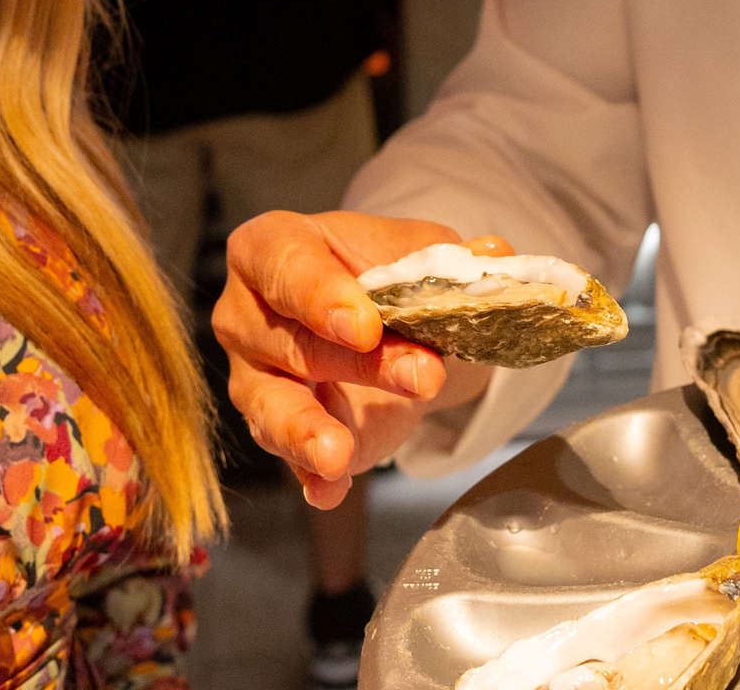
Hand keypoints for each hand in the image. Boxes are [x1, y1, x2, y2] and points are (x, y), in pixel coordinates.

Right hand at [212, 210, 508, 507]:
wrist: (384, 322)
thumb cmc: (380, 273)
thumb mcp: (415, 252)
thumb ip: (447, 255)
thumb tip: (493, 254)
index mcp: (270, 249)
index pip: (281, 264)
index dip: (319, 294)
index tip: (365, 325)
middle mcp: (247, 314)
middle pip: (292, 340)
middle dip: (358, 363)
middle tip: (422, 376)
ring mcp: (255, 377)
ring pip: (271, 405)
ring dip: (309, 431)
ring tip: (338, 454)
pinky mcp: (277, 429)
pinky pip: (288, 456)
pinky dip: (311, 476)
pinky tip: (330, 489)